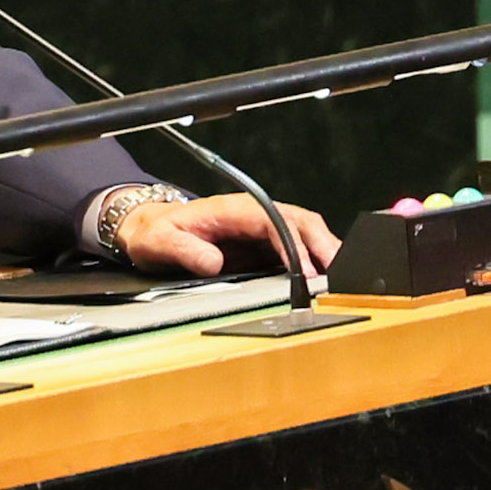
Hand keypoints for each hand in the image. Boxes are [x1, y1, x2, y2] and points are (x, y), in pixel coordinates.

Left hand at [115, 194, 341, 279]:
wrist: (150, 229)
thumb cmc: (157, 232)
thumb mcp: (161, 241)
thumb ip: (184, 250)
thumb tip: (211, 262)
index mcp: (233, 209)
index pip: (274, 221)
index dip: (293, 244)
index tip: (305, 269)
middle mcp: (253, 215)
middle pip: (300, 222)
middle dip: (323, 245)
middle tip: (339, 274)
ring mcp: (260, 229)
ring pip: (304, 233)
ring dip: (324, 253)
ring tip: (340, 279)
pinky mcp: (262, 244)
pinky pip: (296, 248)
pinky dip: (314, 261)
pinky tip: (324, 280)